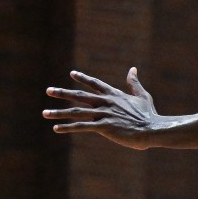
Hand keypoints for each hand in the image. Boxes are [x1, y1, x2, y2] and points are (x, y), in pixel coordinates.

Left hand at [44, 67, 165, 148]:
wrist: (152, 129)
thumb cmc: (149, 115)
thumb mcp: (142, 96)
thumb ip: (134, 83)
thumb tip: (133, 68)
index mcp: (114, 95)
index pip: (95, 84)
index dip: (83, 78)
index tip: (72, 73)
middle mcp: (106, 103)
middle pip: (80, 96)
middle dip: (62, 93)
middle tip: (48, 90)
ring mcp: (103, 114)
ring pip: (76, 112)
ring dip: (59, 113)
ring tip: (45, 113)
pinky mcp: (103, 127)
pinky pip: (81, 126)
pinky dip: (68, 127)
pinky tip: (56, 129)